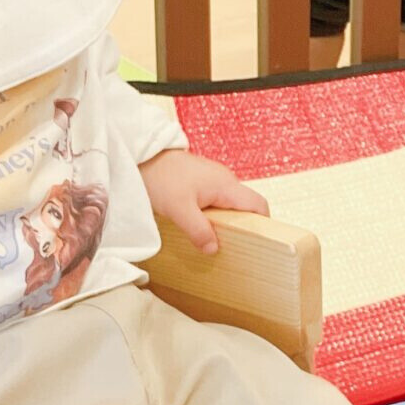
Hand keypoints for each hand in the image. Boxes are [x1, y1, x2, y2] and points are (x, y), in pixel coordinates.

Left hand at [141, 149, 269, 254]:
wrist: (143, 154)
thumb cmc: (162, 177)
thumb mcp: (179, 209)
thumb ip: (198, 231)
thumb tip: (213, 249)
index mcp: (227, 185)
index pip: (259, 204)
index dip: (262, 224)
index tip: (254, 242)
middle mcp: (225, 180)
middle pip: (246, 207)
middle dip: (241, 226)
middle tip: (229, 245)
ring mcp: (214, 179)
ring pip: (230, 204)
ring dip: (225, 221)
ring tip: (211, 237)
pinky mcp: (203, 180)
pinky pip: (217, 200)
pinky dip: (213, 214)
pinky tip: (198, 223)